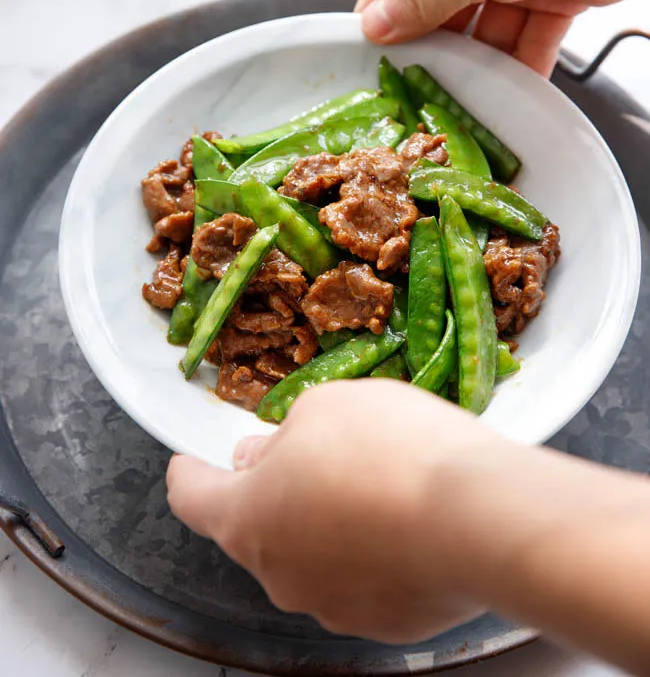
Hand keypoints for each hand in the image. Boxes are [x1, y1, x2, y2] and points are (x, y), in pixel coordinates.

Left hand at [168, 379, 649, 670]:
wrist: (481, 518)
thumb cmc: (391, 450)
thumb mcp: (326, 406)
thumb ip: (285, 433)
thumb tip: (270, 456)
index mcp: (248, 517)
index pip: (193, 498)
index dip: (187, 473)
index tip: (187, 462)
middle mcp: (278, 574)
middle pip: (258, 526)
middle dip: (275, 488)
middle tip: (313, 452)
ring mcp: (331, 606)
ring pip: (312, 553)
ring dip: (327, 519)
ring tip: (376, 478)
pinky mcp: (385, 623)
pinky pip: (363, 577)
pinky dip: (372, 548)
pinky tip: (406, 516)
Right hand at [356, 0, 649, 75]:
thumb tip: (376, 23)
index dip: (379, 16)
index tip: (366, 57)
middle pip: (439, 10)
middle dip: (434, 48)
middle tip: (418, 89)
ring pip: (483, 31)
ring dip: (480, 63)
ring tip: (469, 96)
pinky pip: (525, 38)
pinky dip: (521, 64)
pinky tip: (514, 90)